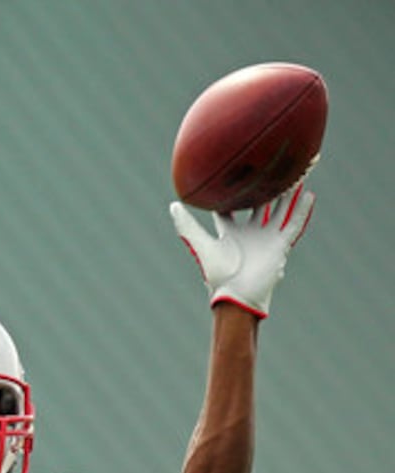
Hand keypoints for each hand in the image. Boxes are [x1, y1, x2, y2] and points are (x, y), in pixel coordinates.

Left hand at [170, 185, 315, 317]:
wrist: (237, 296)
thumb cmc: (218, 276)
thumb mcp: (201, 245)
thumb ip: (187, 227)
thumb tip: (174, 205)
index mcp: (231, 233)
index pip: (231, 209)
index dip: (231, 193)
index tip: (234, 173)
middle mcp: (250, 233)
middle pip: (259, 204)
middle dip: (265, 187)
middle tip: (269, 165)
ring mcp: (266, 238)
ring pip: (279, 210)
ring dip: (287, 193)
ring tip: (294, 172)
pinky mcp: (280, 245)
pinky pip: (293, 224)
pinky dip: (301, 210)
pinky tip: (309, 194)